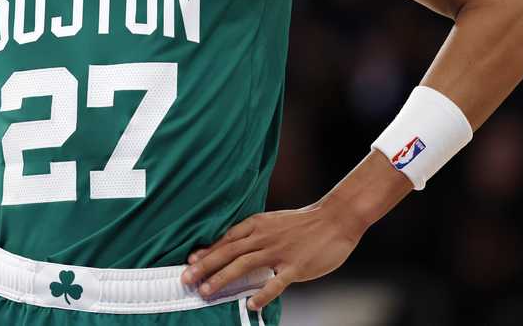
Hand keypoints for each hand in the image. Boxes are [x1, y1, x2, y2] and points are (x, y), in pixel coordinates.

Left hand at [180, 200, 367, 311]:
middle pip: (228, 252)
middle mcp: (264, 237)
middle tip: (186, 279)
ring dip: (223, 278)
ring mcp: (279, 252)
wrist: (335, 219)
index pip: (226, 239)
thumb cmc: (303, 223)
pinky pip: (276, 282)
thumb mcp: (273, 223)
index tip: (190, 262)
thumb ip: (254, 235)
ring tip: (207, 291)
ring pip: (244, 265)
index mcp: (257, 225)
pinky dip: (262, 293)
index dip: (207, 251)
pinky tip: (251, 304)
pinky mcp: (296, 266)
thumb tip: (232, 248)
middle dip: (205, 266)